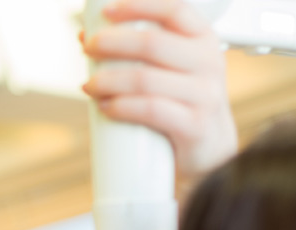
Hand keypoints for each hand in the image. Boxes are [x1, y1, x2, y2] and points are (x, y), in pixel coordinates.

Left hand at [82, 0, 237, 179]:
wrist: (210, 149)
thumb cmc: (182, 103)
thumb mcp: (169, 70)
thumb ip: (136, 51)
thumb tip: (86, 35)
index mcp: (203, 41)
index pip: (175, 11)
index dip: (139, 6)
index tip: (107, 11)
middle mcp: (209, 63)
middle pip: (152, 44)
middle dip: (111, 43)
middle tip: (88, 49)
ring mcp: (204, 96)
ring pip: (145, 79)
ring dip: (108, 80)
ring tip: (89, 85)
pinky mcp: (195, 126)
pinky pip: (151, 110)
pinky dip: (121, 107)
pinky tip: (105, 107)